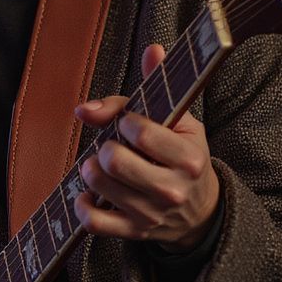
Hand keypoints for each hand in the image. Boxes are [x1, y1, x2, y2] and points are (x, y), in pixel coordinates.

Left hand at [73, 43, 219, 251]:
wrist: (199, 210)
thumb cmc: (181, 154)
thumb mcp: (179, 119)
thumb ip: (159, 84)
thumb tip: (151, 48)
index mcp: (188, 157)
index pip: (142, 132)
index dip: (126, 121)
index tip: (129, 123)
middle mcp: (172, 189)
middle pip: (115, 160)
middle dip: (106, 146)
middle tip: (113, 146)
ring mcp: (151, 214)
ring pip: (100, 185)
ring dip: (91, 168)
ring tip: (100, 164)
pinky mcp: (133, 232)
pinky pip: (94, 223)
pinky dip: (82, 205)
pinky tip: (86, 192)